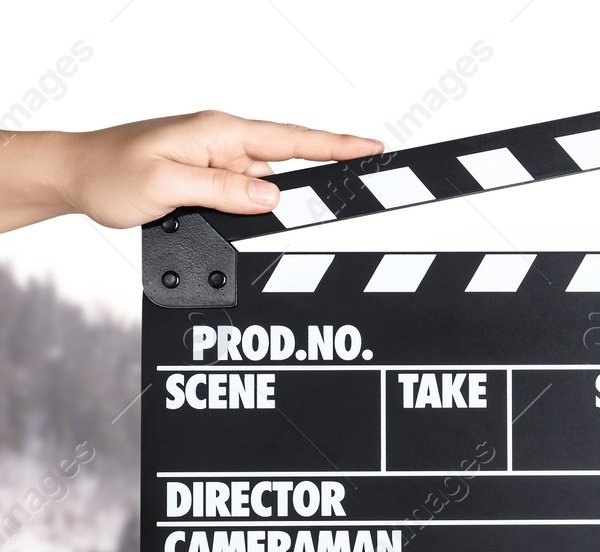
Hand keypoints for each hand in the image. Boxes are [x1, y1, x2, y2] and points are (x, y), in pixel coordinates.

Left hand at [0, 111, 380, 230]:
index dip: (336, 145)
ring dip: (255, 208)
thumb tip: (274, 198)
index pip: (292, 139)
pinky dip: (242, 211)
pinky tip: (215, 217)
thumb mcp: (166, 184)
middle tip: (318, 199)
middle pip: (285, 166)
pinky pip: (243, 195)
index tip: (373, 149)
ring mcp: (217, 160)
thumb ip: (223, 190)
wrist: (73, 174)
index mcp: (219, 132)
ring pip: (263, 187)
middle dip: (301, 188)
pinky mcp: (210, 178)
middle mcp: (223, 142)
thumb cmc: (108, 172)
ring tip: (208, 215)